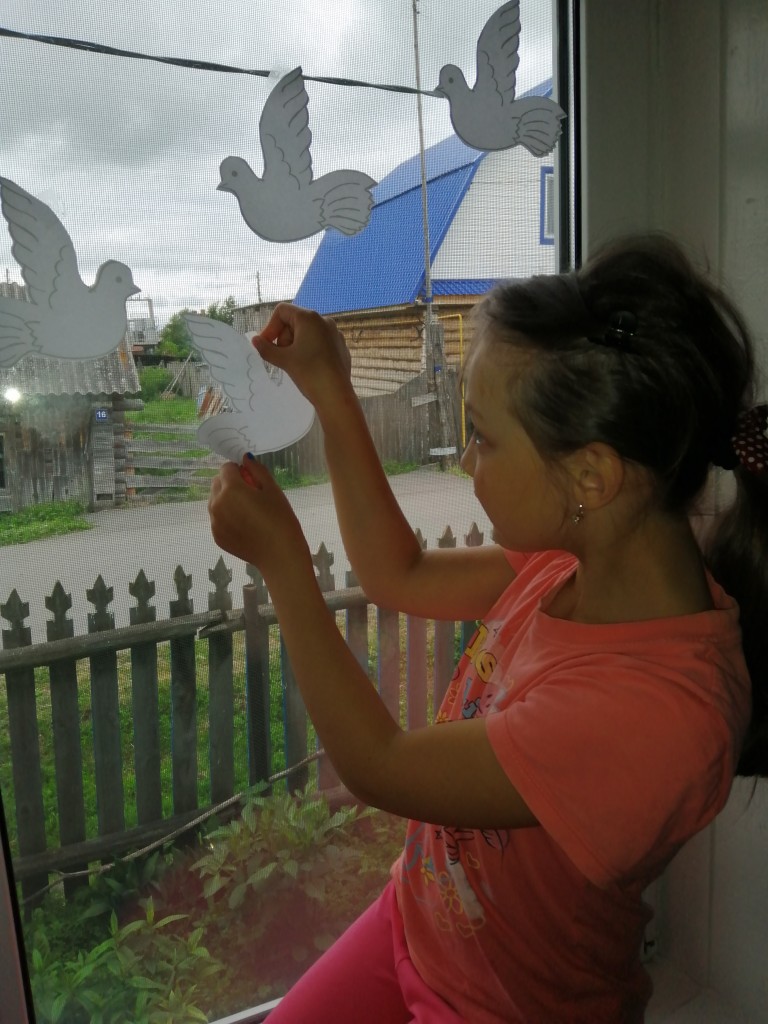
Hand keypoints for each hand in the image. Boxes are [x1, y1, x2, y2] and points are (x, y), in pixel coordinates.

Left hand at [208, 457, 312, 580]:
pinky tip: (245, 526)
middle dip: (230, 483)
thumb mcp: (273, 490)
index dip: (239, 470)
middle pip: (217, 483)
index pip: (226, 468)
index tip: (252, 480)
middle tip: (250, 495)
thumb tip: (246, 458)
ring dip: (226, 500)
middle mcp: (216, 504)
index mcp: (231, 489)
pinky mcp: (216, 536)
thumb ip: (257, 470)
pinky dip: (227, 517)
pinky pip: (217, 519)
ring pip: (215, 501)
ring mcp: (214, 522)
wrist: (279, 555)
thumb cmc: (280, 520)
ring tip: (247, 512)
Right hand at [252, 303, 352, 408]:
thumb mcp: (284, 360)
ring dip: (295, 344)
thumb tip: (255, 340)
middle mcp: (324, 320)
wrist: (336, 395)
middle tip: (282, 357)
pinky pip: (319, 342)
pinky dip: (309, 350)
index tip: (267, 345)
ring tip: (295, 363)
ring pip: (307, 332)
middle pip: (294, 321)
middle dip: (284, 337)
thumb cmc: (309, 373)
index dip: (270, 327)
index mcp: (309, 318)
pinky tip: (309, 367)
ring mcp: (334, 333)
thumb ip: (266, 348)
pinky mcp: (340, 346)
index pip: (282, 311)